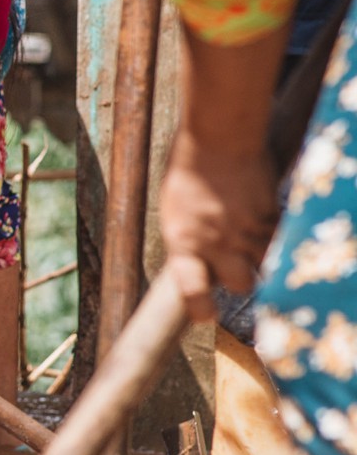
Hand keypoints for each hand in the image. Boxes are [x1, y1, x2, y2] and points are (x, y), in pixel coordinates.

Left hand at [158, 138, 278, 321]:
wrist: (217, 137)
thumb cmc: (189, 172)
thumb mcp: (176, 210)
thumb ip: (190, 239)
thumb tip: (200, 264)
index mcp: (182, 241)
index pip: (191, 289)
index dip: (201, 308)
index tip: (207, 317)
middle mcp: (215, 241)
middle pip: (241, 285)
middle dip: (242, 281)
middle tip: (238, 266)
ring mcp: (245, 230)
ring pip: (265, 264)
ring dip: (262, 256)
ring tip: (249, 233)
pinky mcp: (269, 217)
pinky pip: (279, 240)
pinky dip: (277, 236)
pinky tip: (264, 217)